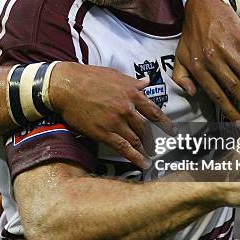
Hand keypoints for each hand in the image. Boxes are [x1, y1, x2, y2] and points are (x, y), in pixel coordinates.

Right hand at [48, 62, 173, 168]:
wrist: (67, 85)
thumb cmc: (89, 77)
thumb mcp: (115, 75)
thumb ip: (132, 82)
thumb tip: (146, 82)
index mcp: (132, 93)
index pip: (154, 112)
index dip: (165, 123)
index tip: (173, 131)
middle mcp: (127, 109)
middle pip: (146, 128)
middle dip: (155, 139)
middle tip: (161, 147)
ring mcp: (116, 122)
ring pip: (136, 140)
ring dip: (145, 150)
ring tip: (151, 157)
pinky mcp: (103, 133)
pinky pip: (123, 148)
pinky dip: (135, 157)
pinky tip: (142, 164)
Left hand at [174, 0, 239, 121]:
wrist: (202, 5)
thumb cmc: (191, 33)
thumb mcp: (179, 56)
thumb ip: (181, 77)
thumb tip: (191, 94)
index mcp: (198, 67)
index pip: (215, 93)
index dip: (228, 109)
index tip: (239, 122)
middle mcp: (212, 59)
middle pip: (233, 86)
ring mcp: (226, 47)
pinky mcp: (239, 36)